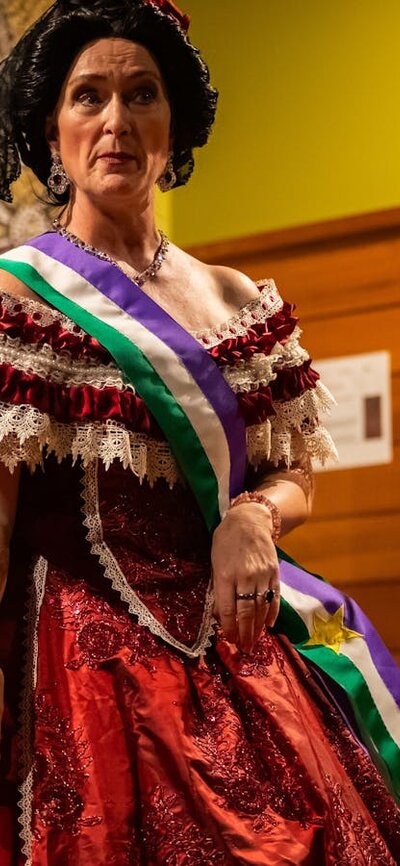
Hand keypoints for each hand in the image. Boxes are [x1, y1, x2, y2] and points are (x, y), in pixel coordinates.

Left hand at [211, 502, 279, 652]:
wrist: (249, 520)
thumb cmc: (225, 541)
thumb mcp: (214, 560)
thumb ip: (218, 587)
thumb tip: (220, 614)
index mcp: (225, 574)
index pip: (227, 608)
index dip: (229, 627)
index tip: (230, 640)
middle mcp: (244, 576)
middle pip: (245, 612)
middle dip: (245, 633)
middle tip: (244, 649)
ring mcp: (261, 574)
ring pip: (260, 607)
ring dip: (258, 627)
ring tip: (255, 641)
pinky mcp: (274, 572)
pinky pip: (274, 597)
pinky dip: (272, 612)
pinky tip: (269, 625)